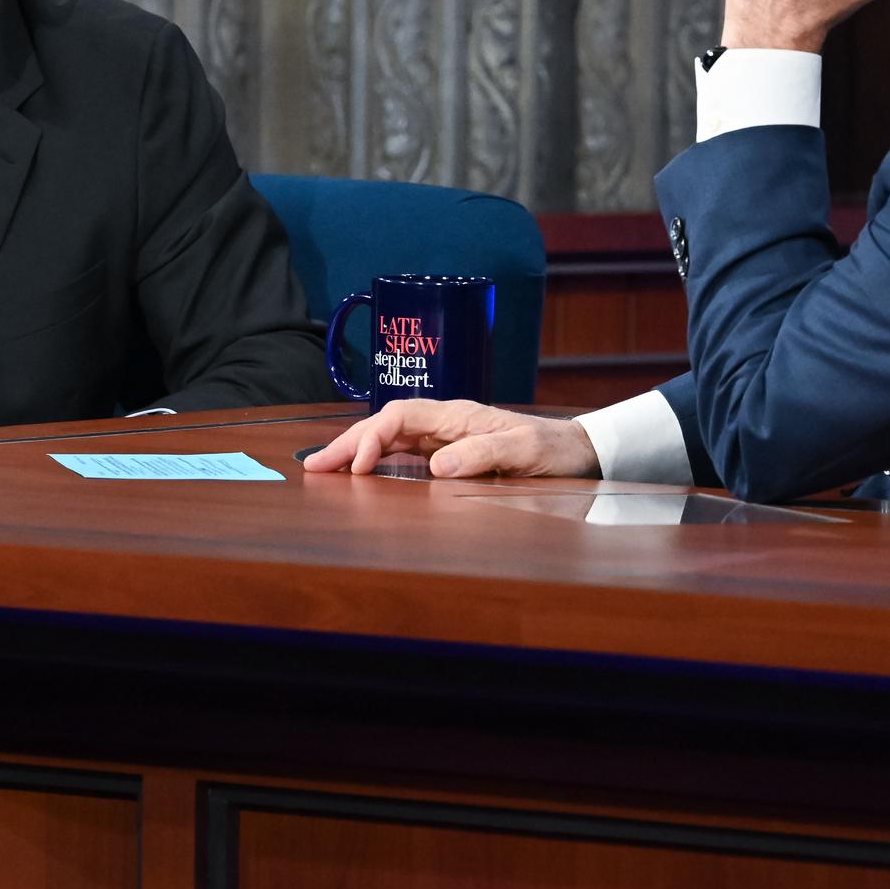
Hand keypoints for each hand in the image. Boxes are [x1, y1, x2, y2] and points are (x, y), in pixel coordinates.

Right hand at [300, 400, 600, 479]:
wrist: (575, 450)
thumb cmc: (552, 449)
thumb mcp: (524, 452)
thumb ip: (484, 456)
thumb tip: (438, 465)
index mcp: (457, 415)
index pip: (400, 416)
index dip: (372, 438)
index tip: (357, 467)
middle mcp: (445, 422)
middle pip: (384, 425)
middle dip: (348, 443)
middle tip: (314, 467)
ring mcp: (444, 436)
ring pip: (388, 437)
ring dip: (355, 451)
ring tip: (323, 469)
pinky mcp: (447, 451)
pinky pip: (401, 452)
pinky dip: (375, 460)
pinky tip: (359, 473)